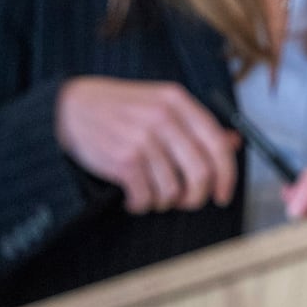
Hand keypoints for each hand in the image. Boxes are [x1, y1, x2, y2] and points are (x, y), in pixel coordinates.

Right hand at [56, 77, 238, 213]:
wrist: (72, 107)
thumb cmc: (123, 109)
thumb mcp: (163, 105)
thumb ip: (197, 125)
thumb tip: (234, 142)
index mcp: (179, 102)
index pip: (217, 144)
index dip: (227, 175)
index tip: (223, 194)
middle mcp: (164, 118)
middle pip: (200, 173)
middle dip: (197, 197)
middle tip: (186, 202)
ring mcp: (142, 139)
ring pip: (172, 190)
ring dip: (165, 202)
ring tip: (153, 194)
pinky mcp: (123, 160)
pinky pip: (146, 197)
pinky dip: (142, 204)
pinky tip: (134, 196)